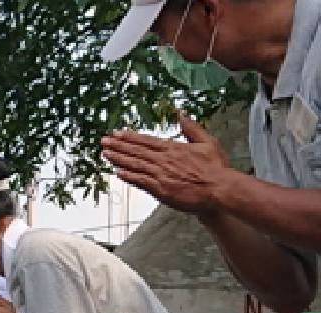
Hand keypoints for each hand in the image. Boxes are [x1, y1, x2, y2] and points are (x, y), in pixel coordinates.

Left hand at [101, 112, 230, 215]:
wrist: (219, 190)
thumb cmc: (215, 168)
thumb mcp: (207, 141)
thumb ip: (191, 127)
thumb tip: (180, 112)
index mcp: (174, 148)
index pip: (147, 141)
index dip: (130, 137)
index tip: (117, 133)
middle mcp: (164, 160)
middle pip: (137, 151)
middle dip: (118, 146)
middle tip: (103, 141)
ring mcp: (161, 175)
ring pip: (135, 165)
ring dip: (119, 159)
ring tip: (105, 153)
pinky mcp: (160, 190)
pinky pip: (140, 182)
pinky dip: (129, 176)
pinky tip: (118, 172)